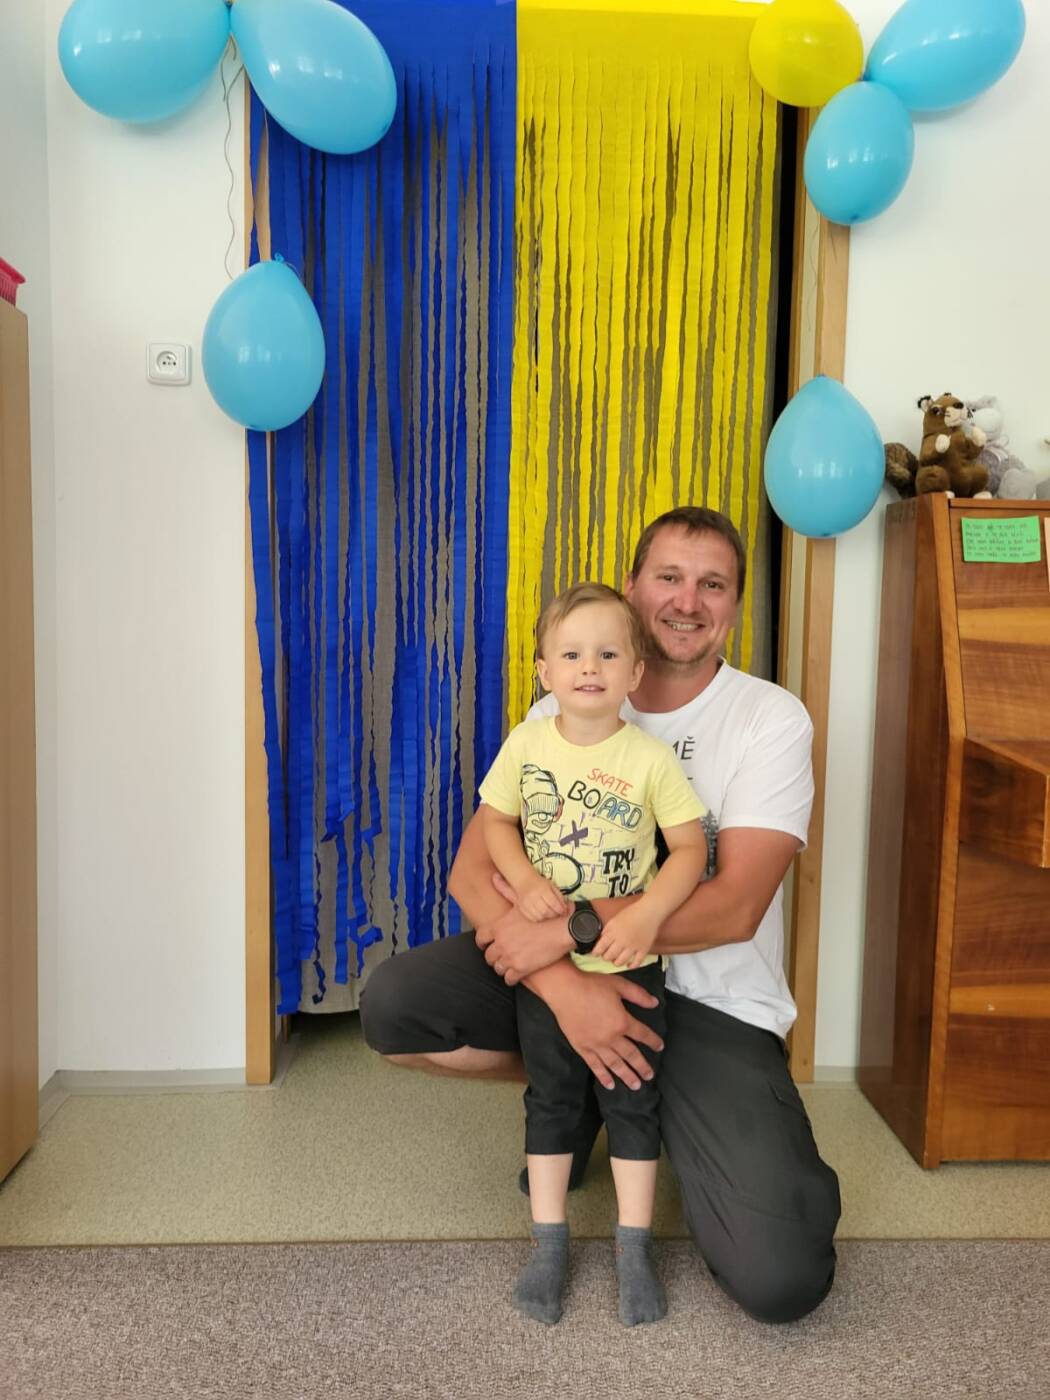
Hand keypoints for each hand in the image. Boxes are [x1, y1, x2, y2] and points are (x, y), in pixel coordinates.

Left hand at [476, 886, 572, 983]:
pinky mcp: (521, 969)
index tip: (485, 945)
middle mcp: (501, 942)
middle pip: (488, 956)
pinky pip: (509, 979)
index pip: (480, 938)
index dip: (482, 943)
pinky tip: (516, 975)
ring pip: (498, 968)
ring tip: (509, 965)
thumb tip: (495, 877)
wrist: (562, 930)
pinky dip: (511, 978)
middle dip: (494, 957)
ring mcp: (510, 957)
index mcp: (499, 926)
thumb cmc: (544, 914)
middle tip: (501, 956)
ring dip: (502, 967)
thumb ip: (506, 890)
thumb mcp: (522, 900)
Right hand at [514, 872, 568, 921]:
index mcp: (542, 889)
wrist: (524, 881)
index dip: (560, 909)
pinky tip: (541, 915)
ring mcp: (526, 903)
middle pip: (546, 911)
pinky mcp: (522, 908)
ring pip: (539, 916)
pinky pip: (532, 918)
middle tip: (557, 913)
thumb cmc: (539, 883)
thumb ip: (559, 897)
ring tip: (549, 913)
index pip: (553, 903)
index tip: (563, 911)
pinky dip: (538, 919)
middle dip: (554, 914)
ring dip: (547, 917)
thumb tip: (566, 909)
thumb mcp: (552, 886)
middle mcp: (533, 896)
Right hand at [547, 967, 662, 1090]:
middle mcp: (611, 1037)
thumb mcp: (619, 985)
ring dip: (627, 1076)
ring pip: (615, 1064)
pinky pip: (595, 1066)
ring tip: (635, 1085)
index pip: (642, 1034)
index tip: (659, 1047)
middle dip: (642, 1066)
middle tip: (649, 1076)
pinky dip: (603, 1076)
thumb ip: (638, 995)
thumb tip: (654, 1003)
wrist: (565, 990)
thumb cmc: (591, 985)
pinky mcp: (582, 1048)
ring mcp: (596, 1045)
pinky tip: (610, 1084)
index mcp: (622, 1022)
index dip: (653, 1041)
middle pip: (631, 1055)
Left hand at [593, 905, 656, 969]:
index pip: (600, 947)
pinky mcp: (643, 950)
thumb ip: (607, 930)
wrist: (649, 911)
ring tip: (616, 961)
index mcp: (613, 932)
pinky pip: (636, 963)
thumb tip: (601, 939)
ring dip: (616, 963)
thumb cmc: (633, 912)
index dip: (596, 952)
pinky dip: (631, 966)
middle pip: (609, 956)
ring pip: (621, 962)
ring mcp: (633, 947)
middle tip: (606, 956)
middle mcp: (622, 941)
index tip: (595, 954)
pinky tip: (629, 965)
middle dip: (606, 957)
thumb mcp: (615, 919)